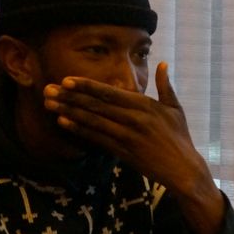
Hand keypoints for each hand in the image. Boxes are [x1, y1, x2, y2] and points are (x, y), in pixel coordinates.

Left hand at [43, 62, 225, 233]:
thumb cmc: (180, 138)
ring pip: (93, 121)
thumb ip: (165, 86)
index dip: (87, 85)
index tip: (67, 80)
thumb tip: (163, 63)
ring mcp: (128, 136)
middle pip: (97, 105)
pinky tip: (64, 122)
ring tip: (50, 104)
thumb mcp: (175, 109)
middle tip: (49, 89)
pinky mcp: (124, 152)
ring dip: (69, 111)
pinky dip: (80, 130)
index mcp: (145, 105)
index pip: (110, 92)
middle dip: (71, 96)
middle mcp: (134, 119)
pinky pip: (98, 139)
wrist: (184, 169)